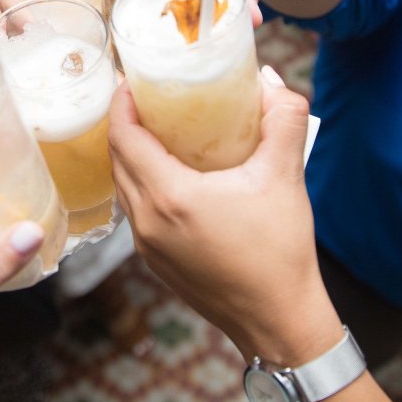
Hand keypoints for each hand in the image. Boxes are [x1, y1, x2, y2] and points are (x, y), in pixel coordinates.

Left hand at [109, 67, 340, 361]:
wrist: (279, 323)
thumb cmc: (280, 253)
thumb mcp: (285, 177)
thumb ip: (283, 119)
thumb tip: (271, 80)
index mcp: (169, 196)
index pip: (123, 137)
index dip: (120, 103)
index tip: (130, 79)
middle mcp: (146, 222)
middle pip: (116, 157)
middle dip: (123, 122)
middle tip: (144, 96)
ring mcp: (146, 245)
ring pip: (122, 184)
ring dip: (129, 152)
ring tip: (154, 128)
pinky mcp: (155, 261)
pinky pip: (134, 208)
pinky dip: (139, 181)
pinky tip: (167, 171)